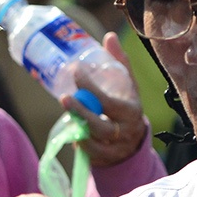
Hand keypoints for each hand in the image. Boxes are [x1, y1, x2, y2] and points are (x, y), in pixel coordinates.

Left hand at [64, 33, 148, 168]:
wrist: (132, 142)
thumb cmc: (125, 106)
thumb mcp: (127, 85)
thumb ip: (119, 62)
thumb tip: (109, 36)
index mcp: (132, 112)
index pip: (109, 102)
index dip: (91, 88)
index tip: (76, 72)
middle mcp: (125, 133)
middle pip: (100, 126)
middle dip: (81, 112)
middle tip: (64, 97)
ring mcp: (114, 149)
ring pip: (90, 141)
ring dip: (77, 126)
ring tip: (69, 111)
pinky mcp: (103, 160)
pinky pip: (86, 153)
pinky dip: (77, 140)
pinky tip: (73, 128)